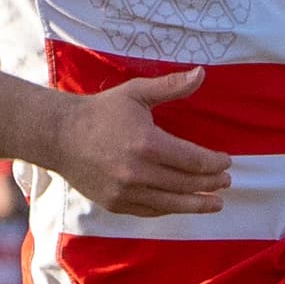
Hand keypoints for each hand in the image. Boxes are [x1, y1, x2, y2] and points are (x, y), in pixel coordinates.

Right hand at [49, 69, 229, 215]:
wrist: (58, 135)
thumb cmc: (100, 112)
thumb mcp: (136, 93)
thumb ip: (171, 86)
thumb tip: (202, 72)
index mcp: (147, 144)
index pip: (194, 160)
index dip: (215, 163)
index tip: (226, 162)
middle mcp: (138, 172)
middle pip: (188, 183)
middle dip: (212, 183)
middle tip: (226, 182)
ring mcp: (126, 192)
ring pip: (173, 203)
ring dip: (199, 203)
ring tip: (216, 202)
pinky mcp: (115, 204)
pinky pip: (152, 211)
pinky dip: (172, 208)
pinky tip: (184, 204)